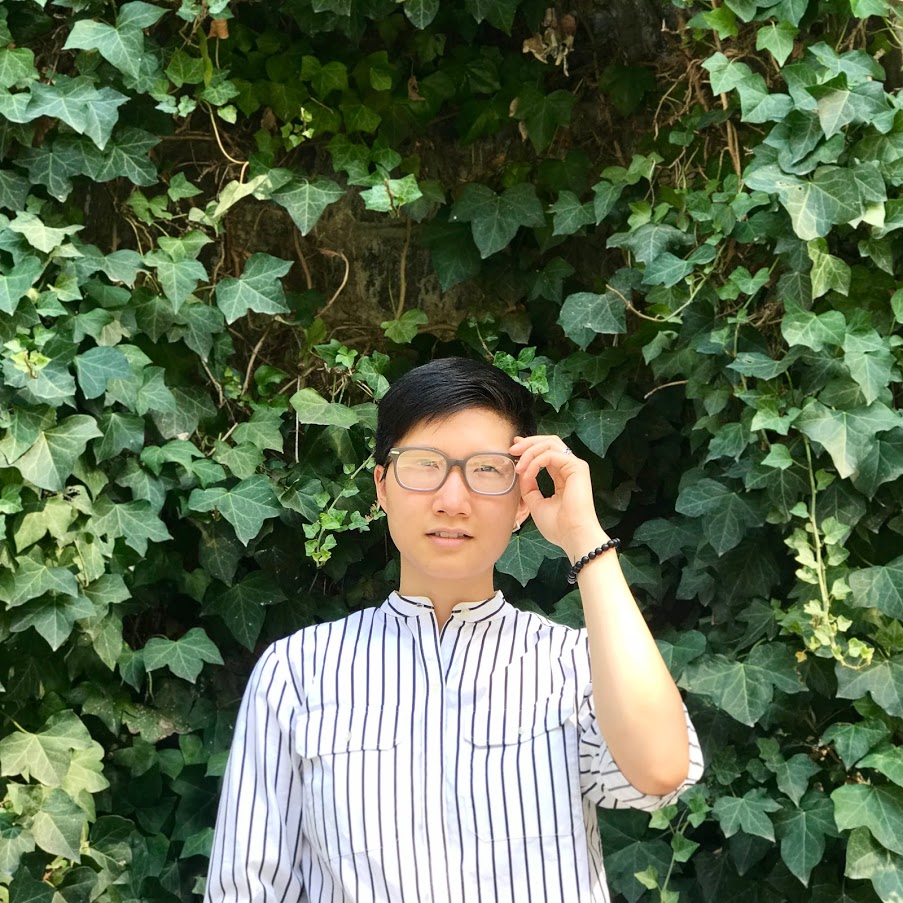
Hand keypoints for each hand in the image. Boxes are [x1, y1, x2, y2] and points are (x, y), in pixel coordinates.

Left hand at [509, 435, 607, 561]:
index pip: (546, 453)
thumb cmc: (558, 526)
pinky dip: (535, 461)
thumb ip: (529, 487)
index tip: (513, 450)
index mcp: (562, 476)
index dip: (529, 447)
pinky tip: (527, 473)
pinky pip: (551, 455)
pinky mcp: (577, 467)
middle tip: (512, 449)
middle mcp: (570, 468)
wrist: (572, 536)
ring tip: (517, 465)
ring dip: (530, 451)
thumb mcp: (535, 503)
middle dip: (528, 443)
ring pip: (550, 444)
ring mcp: (575, 466)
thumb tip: (521, 473)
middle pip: (549, 442)